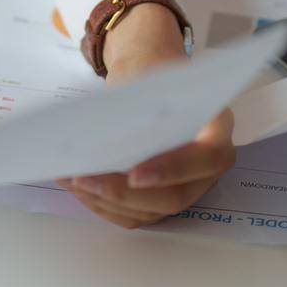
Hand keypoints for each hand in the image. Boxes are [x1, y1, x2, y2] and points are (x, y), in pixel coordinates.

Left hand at [56, 4, 235, 228]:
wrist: (148, 75)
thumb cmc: (151, 71)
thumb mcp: (148, 74)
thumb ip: (140, 103)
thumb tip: (110, 137)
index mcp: (217, 128)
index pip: (205, 158)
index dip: (172, 169)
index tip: (134, 174)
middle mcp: (208, 167)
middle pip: (174, 196)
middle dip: (123, 193)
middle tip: (83, 178)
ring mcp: (186, 187)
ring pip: (150, 211)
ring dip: (105, 200)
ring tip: (69, 179)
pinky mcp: (162, 199)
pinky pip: (134, 215)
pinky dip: (103, 205)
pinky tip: (76, 187)